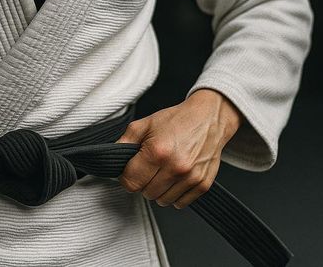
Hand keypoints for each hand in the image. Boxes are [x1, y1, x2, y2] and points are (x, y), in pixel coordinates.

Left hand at [115, 89, 241, 208]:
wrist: (209, 118)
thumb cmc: (177, 120)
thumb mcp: (145, 124)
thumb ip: (125, 142)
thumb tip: (113, 159)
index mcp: (157, 152)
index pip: (130, 183)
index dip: (127, 177)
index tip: (132, 170)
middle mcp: (175, 167)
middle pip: (146, 194)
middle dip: (144, 182)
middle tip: (150, 167)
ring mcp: (191, 178)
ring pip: (162, 201)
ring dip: (159, 189)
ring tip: (164, 171)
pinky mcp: (203, 185)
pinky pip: (180, 204)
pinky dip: (175, 194)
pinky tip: (176, 178)